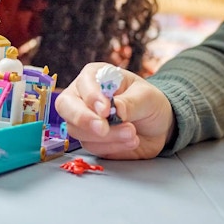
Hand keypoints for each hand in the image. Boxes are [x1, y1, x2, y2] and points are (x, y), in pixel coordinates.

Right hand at [55, 62, 174, 159]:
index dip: (91, 97)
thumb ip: (130, 102)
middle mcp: (83, 96)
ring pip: (78, 130)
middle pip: (65, 106)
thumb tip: (115, 109)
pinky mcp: (90, 139)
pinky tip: (131, 141)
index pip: (83, 84)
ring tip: (132, 133)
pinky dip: (112, 147)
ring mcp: (83, 119)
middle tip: (104, 129)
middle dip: (84, 119)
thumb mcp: (146, 97)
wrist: (158, 125)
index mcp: (95, 76)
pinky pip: (91, 147)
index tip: (106, 110)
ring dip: (107, 137)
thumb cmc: (149, 102)